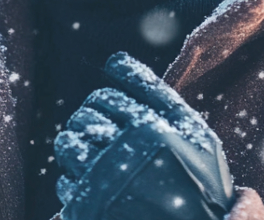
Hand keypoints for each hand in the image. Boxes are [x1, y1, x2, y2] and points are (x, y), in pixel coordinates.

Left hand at [54, 52, 234, 219]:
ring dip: (74, 144)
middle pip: (85, 115)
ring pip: (68, 143)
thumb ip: (159, 95)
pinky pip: (64, 181)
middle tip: (104, 133)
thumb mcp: (196, 135)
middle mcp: (126, 152)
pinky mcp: (88, 208)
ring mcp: (105, 181)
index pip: (109, 96)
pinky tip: (94, 186)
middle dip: (90, 119)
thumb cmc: (199, 183)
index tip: (112, 107)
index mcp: (152, 130)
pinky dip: (74, 181)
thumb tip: (115, 58)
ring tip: (92, 154)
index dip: (106, 102)